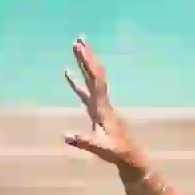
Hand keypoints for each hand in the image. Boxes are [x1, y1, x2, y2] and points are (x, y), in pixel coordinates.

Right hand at [62, 39, 144, 171]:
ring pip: (90, 79)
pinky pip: (84, 90)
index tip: (81, 48)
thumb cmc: (117, 152)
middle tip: (79, 38)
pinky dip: (76, 80)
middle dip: (86, 56)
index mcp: (102, 106)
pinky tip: (67, 72)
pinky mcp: (96, 110)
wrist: (129, 156)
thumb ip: (84, 141)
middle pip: (94, 73)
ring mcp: (99, 104)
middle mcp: (102, 101)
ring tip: (76, 46)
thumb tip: (66, 136)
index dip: (88, 63)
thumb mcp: (101, 148)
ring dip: (83, 63)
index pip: (95, 80)